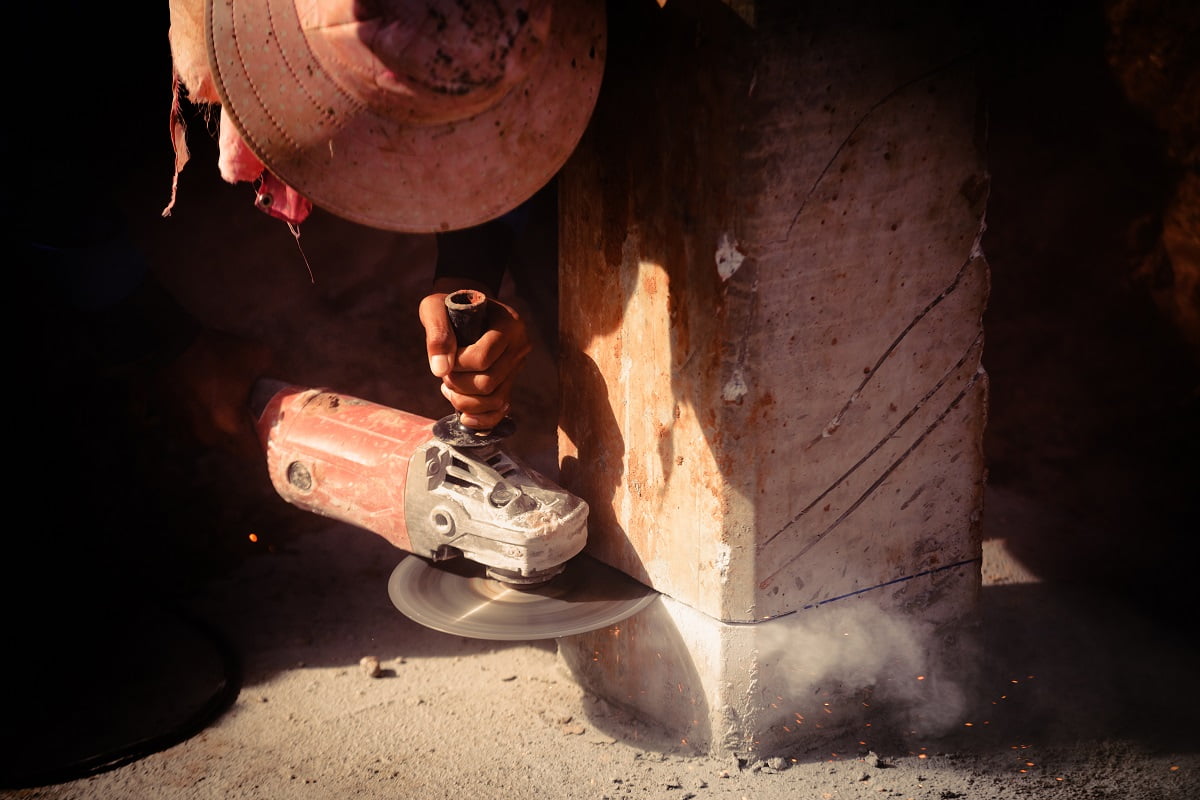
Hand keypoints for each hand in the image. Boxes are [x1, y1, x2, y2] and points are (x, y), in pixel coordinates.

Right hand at [155, 328, 274, 459]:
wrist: (169, 344)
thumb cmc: (216, 351)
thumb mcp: (259, 356)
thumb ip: (280, 375)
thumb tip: (295, 387)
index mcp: (229, 425)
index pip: (254, 453)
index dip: (266, 444)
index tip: (273, 432)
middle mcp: (206, 435)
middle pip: (234, 449)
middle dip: (247, 438)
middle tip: (257, 420)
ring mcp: (186, 431)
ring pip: (214, 441)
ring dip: (225, 431)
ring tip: (232, 410)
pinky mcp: (172, 423)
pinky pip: (196, 433)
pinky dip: (205, 424)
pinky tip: (210, 406)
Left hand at [418, 280, 530, 429]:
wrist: (466, 309)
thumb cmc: (450, 306)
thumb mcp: (435, 308)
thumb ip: (436, 333)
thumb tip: (440, 370)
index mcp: (509, 324)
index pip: (482, 358)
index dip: (457, 365)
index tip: (444, 358)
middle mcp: (520, 346)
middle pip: (488, 382)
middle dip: (458, 384)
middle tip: (444, 374)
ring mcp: (517, 366)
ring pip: (494, 400)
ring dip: (465, 402)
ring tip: (449, 388)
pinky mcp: (511, 382)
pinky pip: (501, 410)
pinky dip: (482, 419)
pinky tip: (464, 416)